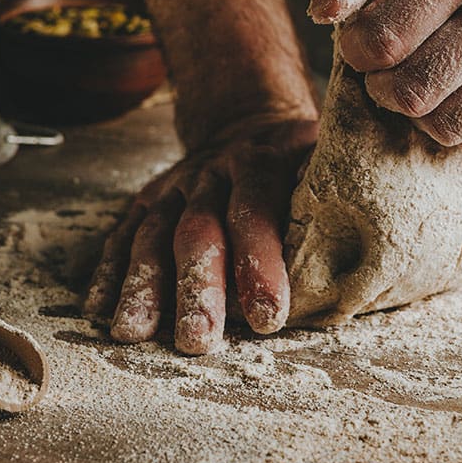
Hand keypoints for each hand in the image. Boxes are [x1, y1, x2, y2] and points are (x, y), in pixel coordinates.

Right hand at [84, 116, 316, 354]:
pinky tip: (97, 309)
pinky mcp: (148, 201)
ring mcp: (175, 186)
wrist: (250, 121)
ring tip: (134, 334)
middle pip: (197, 230)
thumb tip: (364, 266)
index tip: (267, 316)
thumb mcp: (329, 161)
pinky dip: (107, 271)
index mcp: (263, 163)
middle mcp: (212, 173)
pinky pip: (122, 235)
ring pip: (152, 235)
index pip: (257, 212)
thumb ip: (339, 205)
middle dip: (196, 288)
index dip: (261, 264)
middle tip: (197, 341)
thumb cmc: (303, 161)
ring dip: (141, 286)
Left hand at [309, 0, 461, 149]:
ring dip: (417, 113)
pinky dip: (453, 125)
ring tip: (422, 76)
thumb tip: (324, 13)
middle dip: (382, 88)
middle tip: (388, 67)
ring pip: (446, 126)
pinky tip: (456, 90)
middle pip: (413, 93)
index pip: (382, 41)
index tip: (364, 39)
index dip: (356, 50)